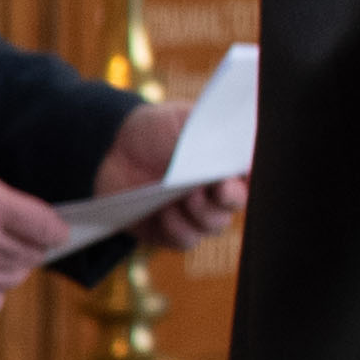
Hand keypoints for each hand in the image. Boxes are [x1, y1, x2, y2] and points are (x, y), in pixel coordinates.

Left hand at [94, 98, 248, 254]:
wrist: (109, 148)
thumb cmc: (153, 129)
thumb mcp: (186, 119)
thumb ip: (216, 133)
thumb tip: (244, 145)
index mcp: (225, 162)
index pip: (250, 176)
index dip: (245, 182)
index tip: (229, 179)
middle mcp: (215, 190)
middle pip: (236, 206)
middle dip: (224, 200)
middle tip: (201, 188)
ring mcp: (193, 212)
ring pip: (214, 226)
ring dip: (200, 214)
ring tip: (180, 198)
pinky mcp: (170, 231)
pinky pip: (187, 240)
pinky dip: (178, 228)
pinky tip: (163, 213)